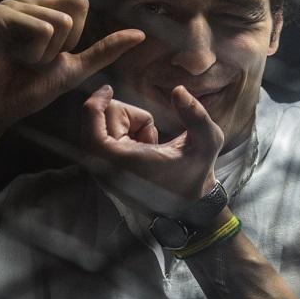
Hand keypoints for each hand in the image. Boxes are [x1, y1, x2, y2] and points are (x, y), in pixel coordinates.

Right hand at [0, 0, 144, 135]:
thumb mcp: (74, 69)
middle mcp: (30, 1)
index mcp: (46, 11)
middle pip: (78, 3)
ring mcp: (12, 5)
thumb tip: (139, 34)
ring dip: (49, 53)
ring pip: (62, 20)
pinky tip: (12, 59)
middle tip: (40, 60)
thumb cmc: (26, 90)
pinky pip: (42, 29)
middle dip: (70, 41)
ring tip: (22, 61)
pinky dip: (35, 54)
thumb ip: (104, 50)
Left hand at [80, 84, 224, 214]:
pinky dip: (122, 136)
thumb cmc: (196, 175)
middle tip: (151, 131)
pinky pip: (105, 142)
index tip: (109, 89)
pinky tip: (142, 149)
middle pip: (99, 121)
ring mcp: (103, 174)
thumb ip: (196, 114)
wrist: (189, 210)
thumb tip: (178, 90)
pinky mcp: (105, 176)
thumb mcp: (207, 142)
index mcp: (123, 161)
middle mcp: (105, 170)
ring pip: (102, 130)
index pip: (91, 126)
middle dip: (125, 116)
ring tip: (149, 144)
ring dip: (126, 127)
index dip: (96, 102)